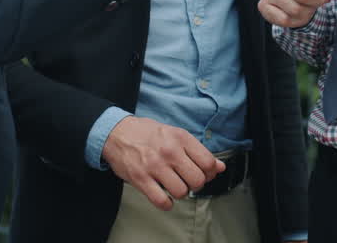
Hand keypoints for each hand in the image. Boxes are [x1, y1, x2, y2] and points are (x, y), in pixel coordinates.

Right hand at [102, 116, 224, 210]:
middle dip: (196, 184)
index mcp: (180, 137)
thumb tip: (220, 167)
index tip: (203, 173)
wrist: (116, 132)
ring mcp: (154, 166)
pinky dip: (166, 203)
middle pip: (198, 180)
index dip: (210, 173)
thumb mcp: (174, 134)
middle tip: (187, 180)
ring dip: (180, 192)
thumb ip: (197, 151)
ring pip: (182, 192)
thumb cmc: (147, 133)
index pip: (208, 162)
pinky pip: (161, 201)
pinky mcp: (141, 179)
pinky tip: (163, 195)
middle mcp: (169, 151)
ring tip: (173, 185)